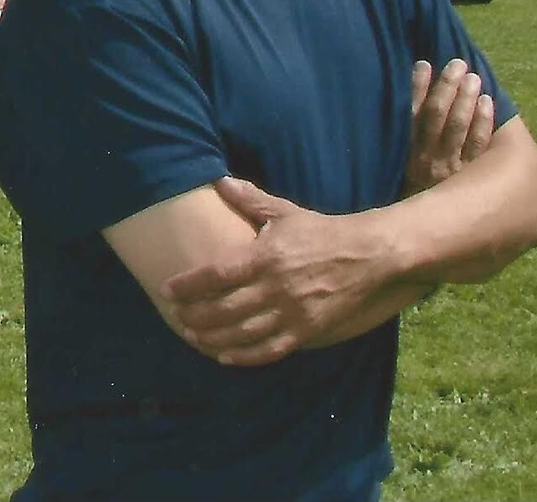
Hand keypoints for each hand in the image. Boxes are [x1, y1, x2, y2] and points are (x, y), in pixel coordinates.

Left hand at [160, 177, 391, 366]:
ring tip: (193, 336)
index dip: (188, 284)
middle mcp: (276, 287)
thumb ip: (249, 199)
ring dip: (214, 338)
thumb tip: (220, 181)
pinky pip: (270, 349)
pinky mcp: (307, 331)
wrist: (369, 255)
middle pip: (225, 309)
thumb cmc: (322, 231)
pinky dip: (245, 356)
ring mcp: (293, 312)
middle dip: (195, 316)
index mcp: (266, 256)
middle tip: (175, 317)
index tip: (167, 289)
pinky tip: (226, 357)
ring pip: (244, 333)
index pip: (217, 274)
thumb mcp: (285, 212)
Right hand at [404, 58, 493, 195]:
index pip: (413, 115)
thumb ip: (411, 147)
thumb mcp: (407, 175)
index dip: (419, 88)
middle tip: (457, 64)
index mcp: (409, 156)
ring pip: (459, 127)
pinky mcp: (475, 180)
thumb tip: (416, 110)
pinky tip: (487, 103)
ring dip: (466, 99)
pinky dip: (484, 122)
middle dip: (447, 87)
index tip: (424, 64)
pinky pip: (480, 145)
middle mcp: (429, 160)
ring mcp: (453, 170)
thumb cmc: (417, 205)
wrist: (428, 239)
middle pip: (437, 116)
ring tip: (473, 77)